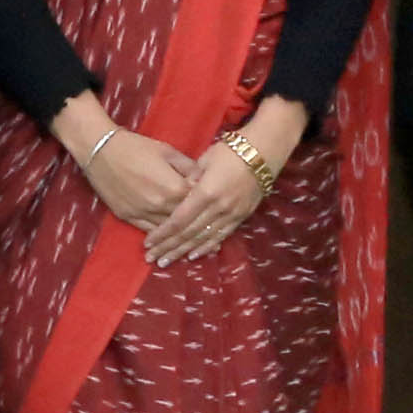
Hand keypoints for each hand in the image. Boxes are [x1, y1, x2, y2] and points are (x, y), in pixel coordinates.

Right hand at [64, 113, 196, 231]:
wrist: (100, 150)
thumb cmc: (135, 147)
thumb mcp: (167, 151)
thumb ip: (189, 167)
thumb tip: (203, 180)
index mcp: (174, 188)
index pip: (198, 203)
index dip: (206, 203)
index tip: (212, 205)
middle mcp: (161, 205)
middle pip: (185, 220)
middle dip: (196, 222)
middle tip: (209, 227)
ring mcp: (143, 214)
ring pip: (168, 231)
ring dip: (180, 235)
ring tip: (195, 242)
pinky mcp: (128, 217)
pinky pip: (149, 231)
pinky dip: (159, 236)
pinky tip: (168, 240)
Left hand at [143, 102, 298, 266]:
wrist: (264, 152)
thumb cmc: (230, 151)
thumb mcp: (204, 161)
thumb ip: (189, 179)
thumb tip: (177, 193)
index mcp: (206, 192)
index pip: (180, 219)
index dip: (163, 233)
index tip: (148, 242)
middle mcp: (218, 208)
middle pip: (189, 233)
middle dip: (169, 247)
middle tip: (152, 258)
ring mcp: (231, 214)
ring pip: (203, 238)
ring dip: (184, 252)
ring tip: (167, 262)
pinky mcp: (241, 217)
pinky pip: (220, 236)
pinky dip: (205, 247)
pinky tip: (193, 256)